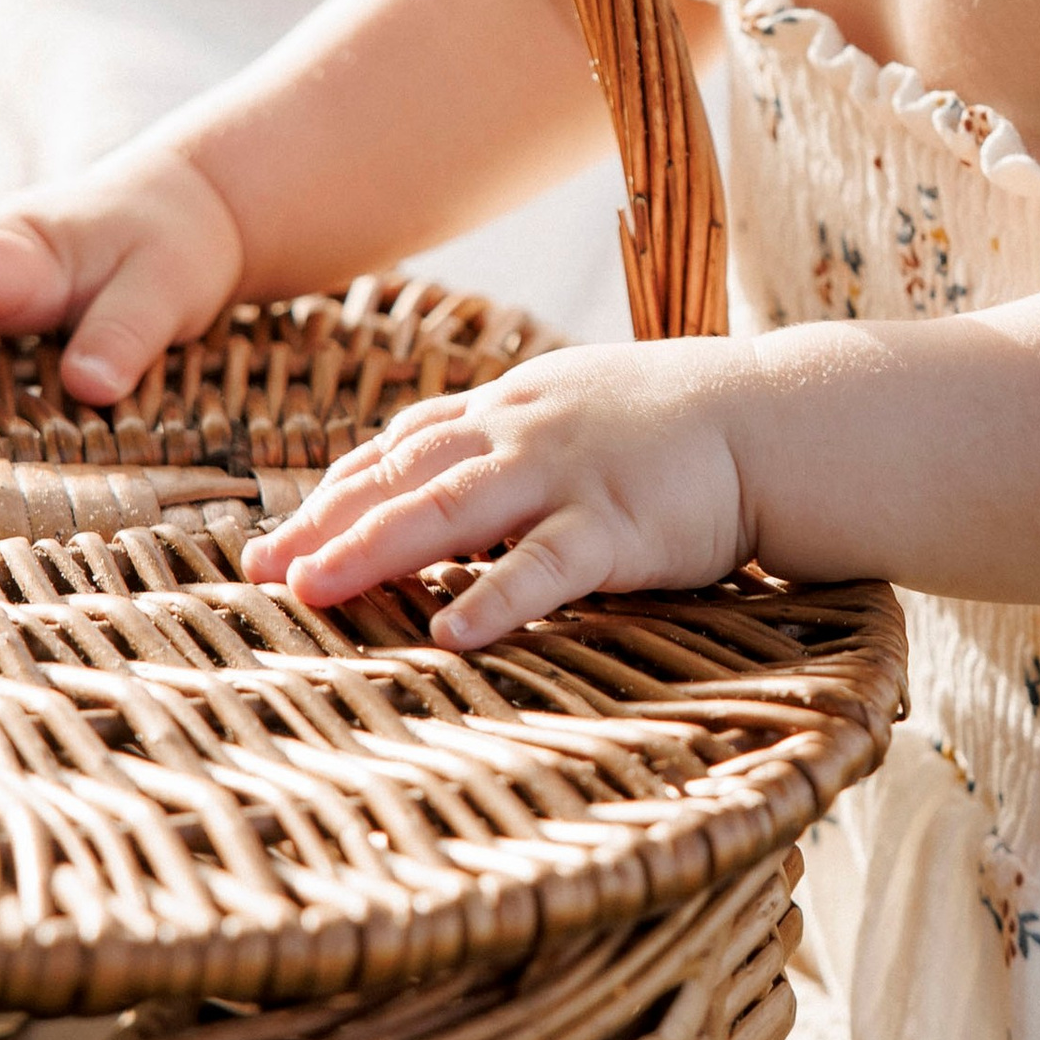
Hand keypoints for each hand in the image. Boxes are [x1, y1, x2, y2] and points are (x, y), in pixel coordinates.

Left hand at [242, 340, 752, 646]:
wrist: (779, 418)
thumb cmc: (682, 424)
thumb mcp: (579, 409)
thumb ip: (511, 440)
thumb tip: (445, 482)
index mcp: (511, 406)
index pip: (400, 447)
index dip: (334, 491)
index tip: (277, 534)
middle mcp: (522, 431)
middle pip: (401, 476)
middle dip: (324, 524)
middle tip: (259, 571)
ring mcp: (568, 474)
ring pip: (449, 511)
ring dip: (374, 551)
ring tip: (313, 592)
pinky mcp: (620, 524)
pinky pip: (546, 565)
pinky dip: (495, 599)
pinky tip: (450, 634)